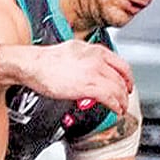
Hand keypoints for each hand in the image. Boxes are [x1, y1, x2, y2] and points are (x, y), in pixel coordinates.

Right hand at [13, 40, 131, 113]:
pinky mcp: (88, 86)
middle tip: (125, 99)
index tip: (127, 84)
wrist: (32, 65)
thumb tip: (92, 71)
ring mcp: (93, 72)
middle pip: (121, 77)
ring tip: (121, 107)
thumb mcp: (73, 53)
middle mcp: (96, 59)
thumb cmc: (45, 62)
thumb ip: (87, 60)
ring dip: (122, 100)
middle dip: (125, 91)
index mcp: (93, 50)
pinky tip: (116, 109)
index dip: (127, 77)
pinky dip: (116, 105)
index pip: (120, 64)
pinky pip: (110, 97)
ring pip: (118, 88)